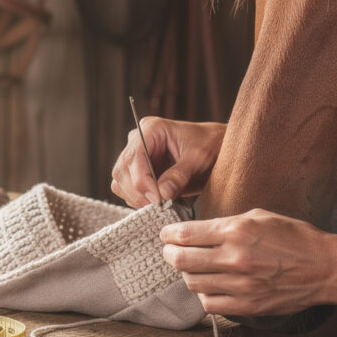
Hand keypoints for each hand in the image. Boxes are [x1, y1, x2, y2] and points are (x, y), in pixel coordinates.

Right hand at [110, 118, 224, 207]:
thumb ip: (180, 175)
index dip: (141, 181)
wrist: (216, 148)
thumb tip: (163, 194)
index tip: (157, 199)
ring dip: (137, 198)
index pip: (134, 157)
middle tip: (160, 207)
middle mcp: (137, 140)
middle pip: (122, 171)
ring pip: (121, 182)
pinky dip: (140, 200)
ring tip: (162, 206)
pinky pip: (127, 190)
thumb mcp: (199, 158)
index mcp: (151, 129)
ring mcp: (136, 156)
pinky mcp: (138, 171)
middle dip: (138, 192)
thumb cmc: (210, 145)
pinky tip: (159, 203)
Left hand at [160, 209, 336, 315]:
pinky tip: (210, 285)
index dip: (168, 234)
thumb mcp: (260, 216)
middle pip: (181, 260)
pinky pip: (210, 304)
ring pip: (193, 283)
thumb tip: (198, 229)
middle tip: (170, 250)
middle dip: (170, 253)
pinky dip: (204, 294)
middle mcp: (234, 258)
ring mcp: (240, 285)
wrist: (326, 268)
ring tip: (192, 267)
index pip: (185, 234)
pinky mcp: (247, 305)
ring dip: (187, 274)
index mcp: (236, 231)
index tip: (165, 234)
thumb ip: (227, 222)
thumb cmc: (296, 238)